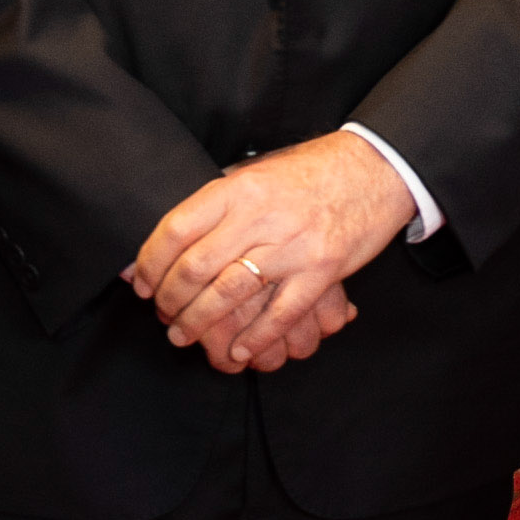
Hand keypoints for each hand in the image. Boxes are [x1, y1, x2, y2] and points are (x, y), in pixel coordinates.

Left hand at [126, 131, 418, 374]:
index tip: (142, 283)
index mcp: (239, 187)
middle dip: (171, 301)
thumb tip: (170, 238)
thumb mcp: (257, 173)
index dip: (150, 263)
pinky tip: (239, 351)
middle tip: (164, 316)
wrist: (376, 168)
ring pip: (229, 294)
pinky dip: (254, 338)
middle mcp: (260, 215)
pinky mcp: (322, 268)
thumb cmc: (311, 172)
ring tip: (186, 336)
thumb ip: (217, 204)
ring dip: (200, 323)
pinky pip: (279, 314)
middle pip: (195, 267)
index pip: (176, 229)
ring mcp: (292, 244)